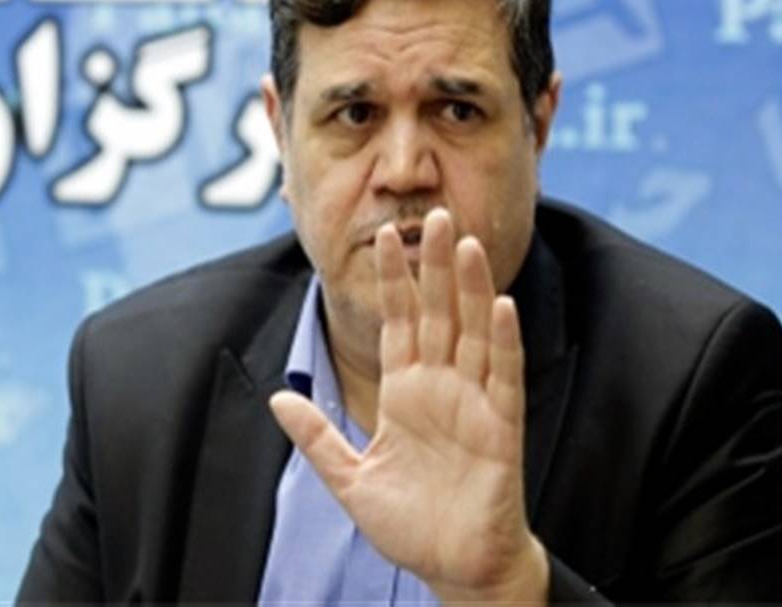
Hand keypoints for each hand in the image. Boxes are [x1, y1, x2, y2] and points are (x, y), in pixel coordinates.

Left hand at [269, 208, 547, 603]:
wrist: (453, 567)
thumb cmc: (409, 524)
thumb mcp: (348, 477)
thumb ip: (315, 436)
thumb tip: (278, 396)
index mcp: (405, 392)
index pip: (400, 322)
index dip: (394, 281)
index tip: (384, 235)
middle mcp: (440, 388)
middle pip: (439, 313)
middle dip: (433, 265)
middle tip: (434, 213)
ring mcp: (473, 403)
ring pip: (473, 332)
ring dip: (469, 288)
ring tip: (464, 242)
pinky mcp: (501, 427)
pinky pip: (503, 376)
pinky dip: (502, 341)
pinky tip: (499, 304)